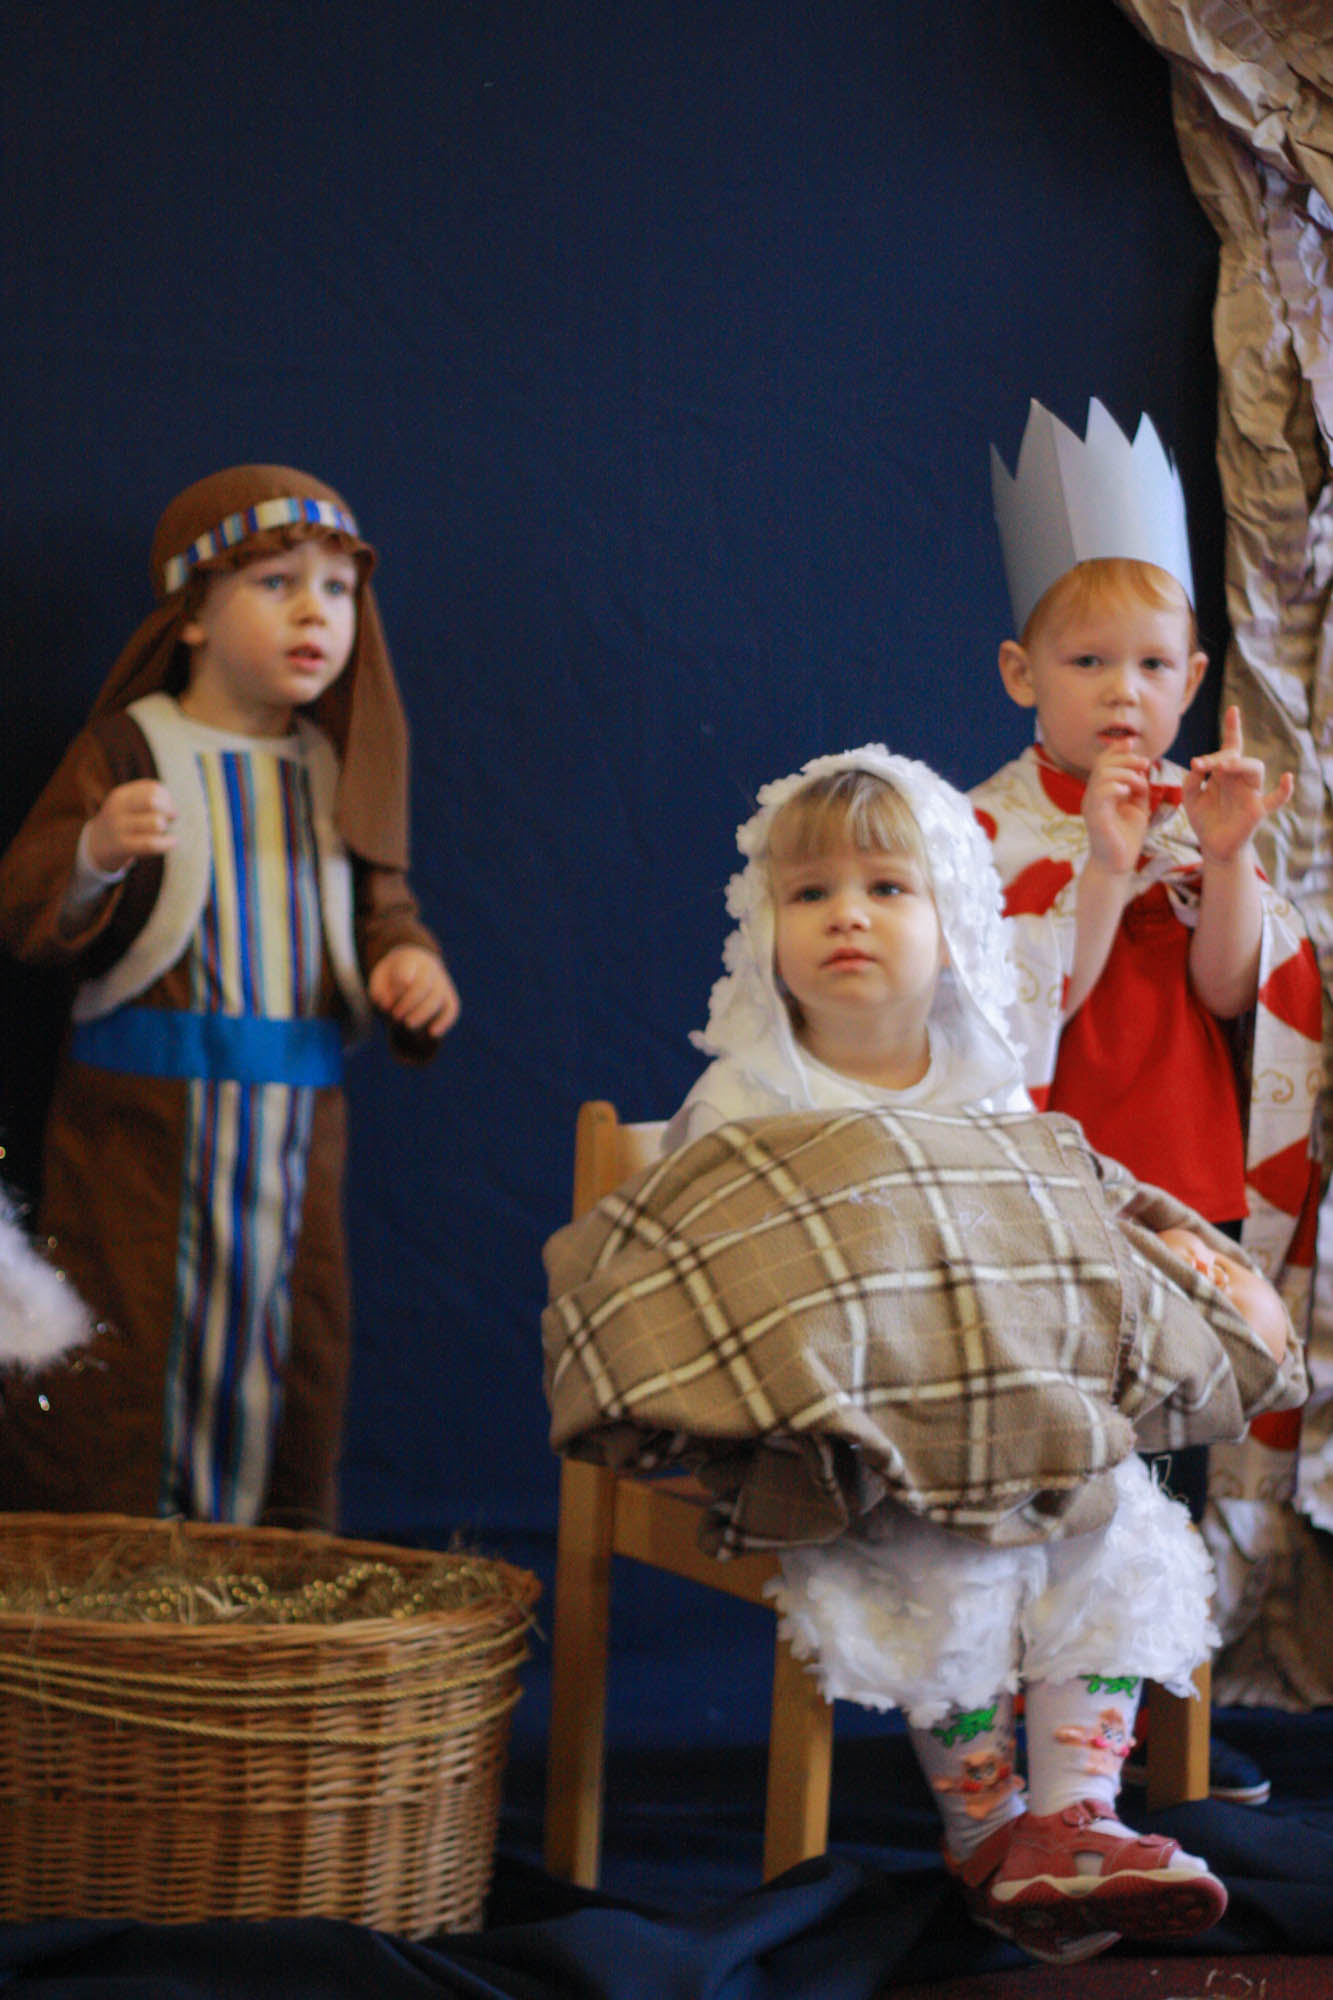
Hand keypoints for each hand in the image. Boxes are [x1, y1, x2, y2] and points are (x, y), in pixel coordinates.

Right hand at [85, 781, 177, 872]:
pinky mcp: (122, 846)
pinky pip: (151, 843)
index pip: (153, 788)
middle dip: (168, 810)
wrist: (94, 847)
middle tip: (170, 819)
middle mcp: (117, 808)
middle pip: (153, 801)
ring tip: (162, 831)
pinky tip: (173, 842)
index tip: (168, 808)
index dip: (167, 798)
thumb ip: (150, 800)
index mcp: (121, 795)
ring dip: (164, 827)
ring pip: (155, 823)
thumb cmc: (123, 824)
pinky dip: (167, 843)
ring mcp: (118, 827)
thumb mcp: (129, 806)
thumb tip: (173, 810)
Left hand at [367, 945, 459, 1037]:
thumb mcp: (379, 978)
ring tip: (408, 1026)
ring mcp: (442, 982)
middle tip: (396, 1018)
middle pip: (424, 985)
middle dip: (410, 1004)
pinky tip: (433, 1033)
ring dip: (424, 1014)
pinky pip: (452, 1007)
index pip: (406, 972)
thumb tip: (386, 1005)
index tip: (387, 1005)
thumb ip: (379, 990)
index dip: (397, 990)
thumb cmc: (391, 976)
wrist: (412, 965)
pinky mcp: (449, 995)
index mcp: (409, 960)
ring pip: (439, 997)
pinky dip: (445, 1021)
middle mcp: (429, 969)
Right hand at [1082, 747, 1151, 874]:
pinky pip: (1101, 794)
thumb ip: (1138, 788)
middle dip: (1126, 759)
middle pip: (1103, 765)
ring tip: (1140, 781)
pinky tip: (1128, 792)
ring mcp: (1091, 806)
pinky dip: (1116, 787)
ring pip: (1102, 776)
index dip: (1116, 749)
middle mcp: (1093, 796)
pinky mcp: (1095, 817)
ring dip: (1125, 773)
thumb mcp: (1138, 806)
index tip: (1133, 741)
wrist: (1118, 865)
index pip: (1104, 763)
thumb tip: (1142, 769)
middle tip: (1145, 763)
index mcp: (1101, 792)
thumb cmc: (1126, 838)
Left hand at [1183, 706, 1293, 863]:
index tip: (1233, 710)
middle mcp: (1239, 779)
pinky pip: (1276, 798)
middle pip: (1238, 757)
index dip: (1233, 727)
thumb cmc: (1204, 818)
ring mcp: (1251, 793)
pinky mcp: (1257, 810)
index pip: (1231, 746)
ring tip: (1222, 767)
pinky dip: (1284, 789)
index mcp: (1224, 772)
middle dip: (1220, 757)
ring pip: (1255, 769)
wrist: (1213, 846)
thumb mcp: (1191, 797)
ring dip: (1239, 765)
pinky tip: (1287, 778)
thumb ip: (1191, 780)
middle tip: (1200, 764)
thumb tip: (1198, 766)